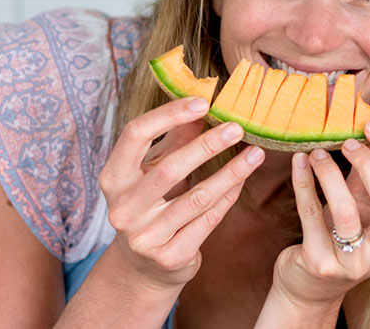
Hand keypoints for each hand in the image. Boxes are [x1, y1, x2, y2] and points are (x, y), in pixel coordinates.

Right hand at [99, 97, 262, 289]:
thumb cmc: (152, 206)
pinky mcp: (170, 256)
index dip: (168, 115)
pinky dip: (229, 197)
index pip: (135, 135)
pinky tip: (244, 180)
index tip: (202, 102)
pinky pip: (209, 220)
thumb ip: (174, 139)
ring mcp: (144, 236)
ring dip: (231, 173)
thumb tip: (201, 103)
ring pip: (197, 198)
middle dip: (208, 145)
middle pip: (170, 168)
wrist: (144, 267)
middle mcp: (123, 208)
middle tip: (237, 128)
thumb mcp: (155, 171)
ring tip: (256, 154)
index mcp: (113, 178)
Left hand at [269, 122, 369, 308]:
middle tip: (347, 141)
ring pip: (346, 210)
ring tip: (316, 153)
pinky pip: (311, 216)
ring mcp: (355, 263)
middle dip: (368, 163)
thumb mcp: (361, 206)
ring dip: (329, 173)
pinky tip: (299, 163)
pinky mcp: (321, 265)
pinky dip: (304, 184)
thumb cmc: (341, 238)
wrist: (311, 286)